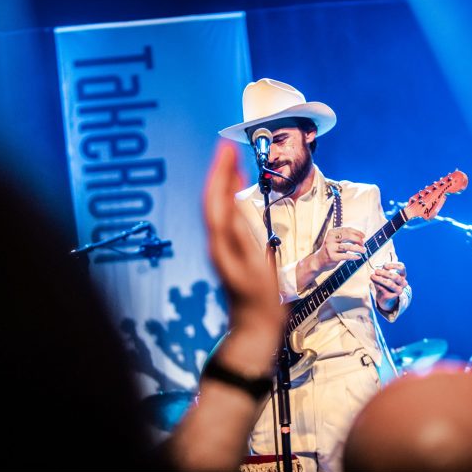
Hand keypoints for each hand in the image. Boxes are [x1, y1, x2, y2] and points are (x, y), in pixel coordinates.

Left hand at [203, 141, 283, 340]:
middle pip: (213, 199)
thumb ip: (244, 240)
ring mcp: (221, 245)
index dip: (219, 173)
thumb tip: (233, 210)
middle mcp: (217, 241)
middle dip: (219, 171)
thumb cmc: (259, 301)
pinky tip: (237, 190)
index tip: (226, 149)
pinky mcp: (228, 248)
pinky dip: (230, 197)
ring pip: (217, 205)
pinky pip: (225, 215)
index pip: (215, 200)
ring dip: (223, 181)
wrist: (254, 325)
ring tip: (232, 160)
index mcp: (222, 243)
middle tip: (228, 146)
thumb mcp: (256, 270)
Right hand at [313, 227, 366, 271]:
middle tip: (363, 243)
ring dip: (358, 248)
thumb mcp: (335, 240)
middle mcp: (330, 239)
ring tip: (364, 250)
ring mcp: (330, 248)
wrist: (318, 261)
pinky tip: (358, 257)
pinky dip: (354, 256)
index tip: (363, 236)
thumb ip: (345, 237)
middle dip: (357, 239)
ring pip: (348, 246)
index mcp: (331, 232)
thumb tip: (360, 237)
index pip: (346, 229)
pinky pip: (346, 256)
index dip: (357, 232)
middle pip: (347, 236)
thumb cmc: (330, 250)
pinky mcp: (332, 257)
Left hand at [370, 262, 407, 309]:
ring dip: (380, 279)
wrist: (385, 297)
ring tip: (372, 276)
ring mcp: (398, 290)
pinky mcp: (392, 296)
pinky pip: (384, 289)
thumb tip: (380, 268)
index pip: (402, 268)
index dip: (393, 265)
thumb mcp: (386, 275)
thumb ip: (385, 271)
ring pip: (390, 284)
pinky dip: (377, 284)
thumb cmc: (386, 283)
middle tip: (376, 271)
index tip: (384, 265)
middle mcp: (403, 283)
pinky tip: (373, 281)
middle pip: (395, 276)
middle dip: (384, 273)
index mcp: (402, 276)